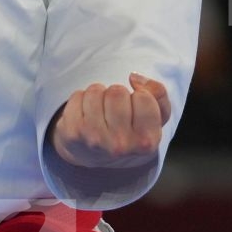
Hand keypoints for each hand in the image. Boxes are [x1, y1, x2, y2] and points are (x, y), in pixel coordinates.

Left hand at [49, 72, 171, 169]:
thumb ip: (158, 93)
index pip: (144, 97)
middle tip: (115, 110)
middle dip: (116, 94)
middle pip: (117, 92)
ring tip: (100, 111)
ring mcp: (94, 140)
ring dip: (98, 95)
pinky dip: (81, 99)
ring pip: (96, 90)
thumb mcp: (156, 118)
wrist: (95, 154)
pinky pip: (77, 95)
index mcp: (146, 142)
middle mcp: (120, 144)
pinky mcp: (73, 133)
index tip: (135, 108)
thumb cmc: (129, 130)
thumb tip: (134, 77)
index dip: (140, 96)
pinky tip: (85, 115)